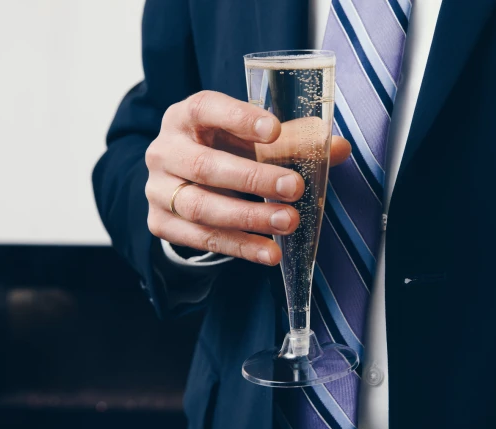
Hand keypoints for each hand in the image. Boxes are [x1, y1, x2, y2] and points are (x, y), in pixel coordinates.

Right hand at [145, 91, 350, 265]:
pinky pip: (201, 239)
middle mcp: (164, 150)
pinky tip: (269, 252)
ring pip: (201, 207)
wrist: (183, 182)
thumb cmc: (225, 150)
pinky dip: (239, 246)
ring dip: (249, 218)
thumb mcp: (253, 139)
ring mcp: (157, 189)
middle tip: (294, 188)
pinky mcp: (161, 223)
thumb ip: (293, 140)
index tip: (275, 130)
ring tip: (288, 222)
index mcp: (185, 116)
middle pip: (204, 165)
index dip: (239, 118)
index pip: (205, 109)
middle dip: (253, 179)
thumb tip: (338, 148)